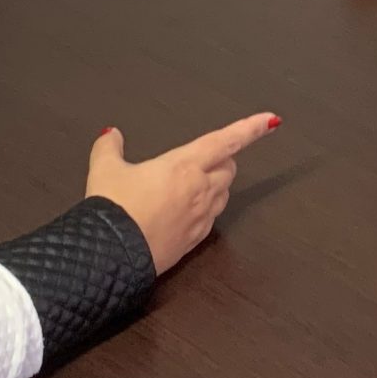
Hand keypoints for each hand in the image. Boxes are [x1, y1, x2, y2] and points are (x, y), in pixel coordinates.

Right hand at [84, 113, 279, 274]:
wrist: (111, 257)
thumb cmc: (113, 208)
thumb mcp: (104, 170)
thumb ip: (109, 147)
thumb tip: (110, 133)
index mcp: (185, 165)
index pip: (226, 141)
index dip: (251, 128)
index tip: (272, 120)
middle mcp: (200, 189)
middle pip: (229, 169)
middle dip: (223, 160)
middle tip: (204, 158)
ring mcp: (201, 217)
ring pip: (223, 195)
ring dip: (216, 185)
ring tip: (191, 184)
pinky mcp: (195, 240)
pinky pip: (211, 219)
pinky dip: (206, 210)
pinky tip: (184, 211)